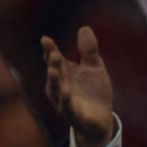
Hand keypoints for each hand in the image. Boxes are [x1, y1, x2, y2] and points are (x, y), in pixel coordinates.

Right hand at [41, 26, 113, 146]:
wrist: (101, 118)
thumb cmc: (94, 91)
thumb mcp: (94, 68)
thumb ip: (89, 50)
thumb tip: (84, 28)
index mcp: (64, 72)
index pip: (54, 59)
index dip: (50, 50)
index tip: (45, 40)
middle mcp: (60, 86)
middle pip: (55, 73)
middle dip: (53, 63)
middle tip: (54, 53)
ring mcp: (64, 101)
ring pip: (57, 90)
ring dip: (55, 81)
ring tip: (53, 70)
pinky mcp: (73, 115)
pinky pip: (68, 108)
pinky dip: (66, 100)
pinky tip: (67, 92)